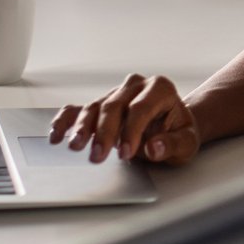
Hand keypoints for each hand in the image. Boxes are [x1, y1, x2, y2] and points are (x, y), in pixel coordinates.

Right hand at [49, 74, 201, 165]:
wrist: (172, 126)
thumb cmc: (178, 132)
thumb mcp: (186, 142)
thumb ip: (172, 144)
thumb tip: (154, 147)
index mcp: (160, 89)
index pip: (140, 108)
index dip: (131, 131)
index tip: (126, 153)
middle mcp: (136, 86)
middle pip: (114, 106)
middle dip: (104, 133)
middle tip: (97, 156)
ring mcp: (115, 93)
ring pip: (94, 107)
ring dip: (82, 128)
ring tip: (76, 147)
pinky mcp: (100, 105)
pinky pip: (78, 109)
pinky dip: (65, 121)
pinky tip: (57, 135)